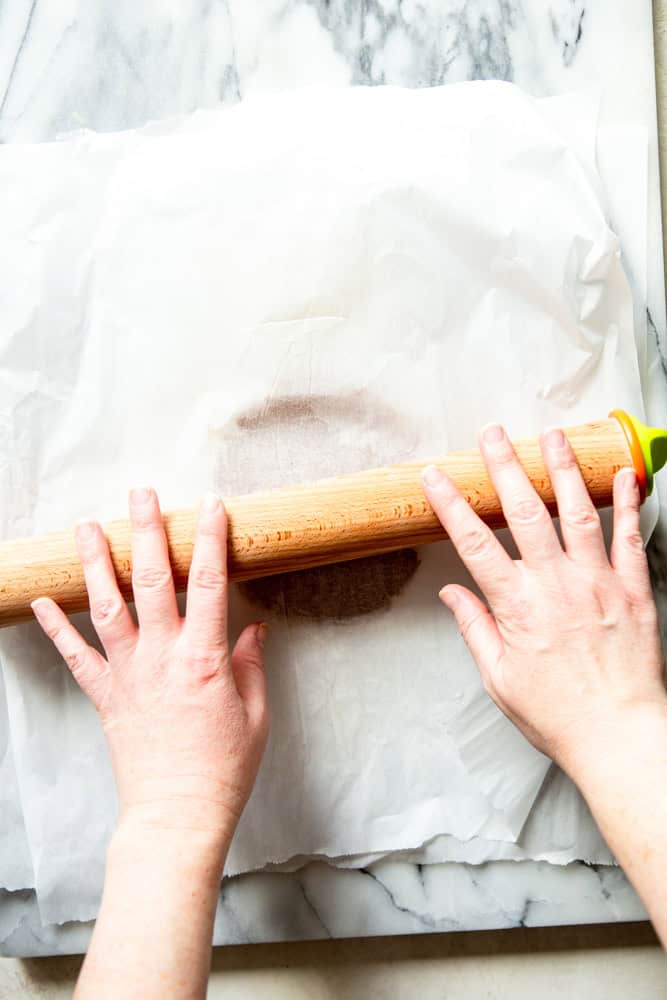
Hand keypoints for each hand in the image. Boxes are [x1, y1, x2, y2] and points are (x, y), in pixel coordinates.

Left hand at [31, 489, 268, 843]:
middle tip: (141, 493)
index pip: (208, 584)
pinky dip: (57, 627)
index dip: (210, 539)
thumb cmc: (224, 769)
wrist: (177, 817)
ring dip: (96, 563)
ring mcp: (128, 675)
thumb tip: (253, 630)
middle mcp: (161, 657)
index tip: (211, 505)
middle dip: (146, 531)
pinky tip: (43, 599)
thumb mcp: (256, 715)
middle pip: (151, 580)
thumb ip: (252, 666)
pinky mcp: (106, 696)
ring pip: (107, 607)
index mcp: (205, 659)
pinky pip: (76, 656)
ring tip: (87, 526)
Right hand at [422, 425, 665, 774]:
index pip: (474, 543)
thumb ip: (475, 627)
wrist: (619, 736)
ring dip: (563, 470)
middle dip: (505, 467)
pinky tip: (622, 474)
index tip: (436, 477)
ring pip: (577, 514)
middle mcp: (556, 586)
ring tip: (552, 435)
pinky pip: (630, 538)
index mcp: (518, 608)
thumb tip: (451, 593)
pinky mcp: (633, 591)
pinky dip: (627, 504)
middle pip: (524, 514)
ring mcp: (598, 584)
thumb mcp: (499, 678)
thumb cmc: (558, 714)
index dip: (452, 505)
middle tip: (493, 434)